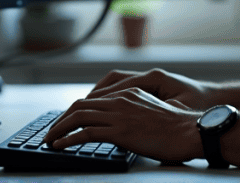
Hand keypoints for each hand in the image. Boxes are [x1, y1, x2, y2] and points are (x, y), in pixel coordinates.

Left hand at [43, 88, 201, 163]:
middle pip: (80, 105)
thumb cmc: (176, 128)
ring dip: (59, 128)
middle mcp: (121, 100)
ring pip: (79, 116)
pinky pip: (86, 133)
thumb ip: (134, 113)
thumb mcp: (152, 112)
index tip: (64, 122)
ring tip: (49, 140)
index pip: (92, 99)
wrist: (190, 131)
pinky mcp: (120, 130)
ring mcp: (120, 115)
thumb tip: (122, 126)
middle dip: (61, 119)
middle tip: (51, 132)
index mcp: (128, 94)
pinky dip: (68, 138)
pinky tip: (60, 145)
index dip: (74, 111)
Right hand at [85, 68, 216, 109]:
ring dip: (98, 95)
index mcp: (154, 78)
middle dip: (92, 97)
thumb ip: (152, 113)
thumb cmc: (199, 108)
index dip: (98, 100)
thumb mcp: (175, 113)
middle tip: (74, 112)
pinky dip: (109, 95)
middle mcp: (149, 76)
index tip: (82, 111)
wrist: (214, 104)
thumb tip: (127, 120)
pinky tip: (101, 108)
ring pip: (115, 82)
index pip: (118, 85)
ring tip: (82, 110)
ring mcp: (149, 80)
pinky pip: (123, 87)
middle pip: (111, 81)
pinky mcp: (150, 88)